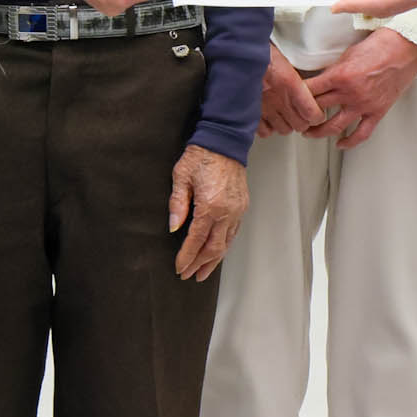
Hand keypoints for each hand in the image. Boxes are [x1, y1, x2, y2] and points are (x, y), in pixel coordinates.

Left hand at [168, 144, 247, 280]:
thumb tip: (174, 227)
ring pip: (226, 243)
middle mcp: (226, 212)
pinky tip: (218, 251)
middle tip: (189, 275)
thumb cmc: (201, 156)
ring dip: (214, 260)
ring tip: (203, 272)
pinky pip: (233, 232)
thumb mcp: (181, 177)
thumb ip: (177, 204)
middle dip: (200, 264)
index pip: (196, 240)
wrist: (224, 142)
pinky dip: (225, 246)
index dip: (187, 257)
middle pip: (214, 248)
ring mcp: (237, 210)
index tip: (179, 268)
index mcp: (210, 206)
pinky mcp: (242, 206)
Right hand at [257, 45, 323, 137]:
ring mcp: (265, 109)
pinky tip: (269, 118)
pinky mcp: (251, 113)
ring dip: (286, 124)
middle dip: (303, 121)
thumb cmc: (258, 53)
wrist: (237, 56)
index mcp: (291, 85)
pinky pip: (265, 132)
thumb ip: (295, 77)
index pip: (313, 113)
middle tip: (301, 114)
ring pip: (284, 130)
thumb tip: (306, 85)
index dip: (317, 115)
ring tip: (284, 115)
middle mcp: (279, 100)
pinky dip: (268, 128)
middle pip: (300, 125)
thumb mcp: (283, 59)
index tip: (317, 113)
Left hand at [299, 28, 416, 149]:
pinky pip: (361, 133)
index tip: (289, 98)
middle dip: (302, 113)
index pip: (309, 90)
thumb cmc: (380, 45)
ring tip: (308, 133)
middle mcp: (349, 93)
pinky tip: (340, 144)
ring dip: (318, 132)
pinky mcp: (377, 112)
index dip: (296, 95)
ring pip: (334, 126)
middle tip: (294, 116)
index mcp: (340, 75)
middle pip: (317, 108)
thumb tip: (320, 79)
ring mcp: (363, 105)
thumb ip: (333, 69)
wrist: (406, 50)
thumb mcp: (348, 53)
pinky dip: (349, 142)